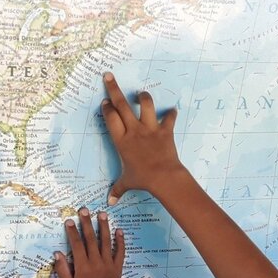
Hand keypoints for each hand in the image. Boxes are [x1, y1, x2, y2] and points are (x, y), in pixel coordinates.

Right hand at [54, 208, 124, 277]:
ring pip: (106, 242)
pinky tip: (119, 230)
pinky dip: (120, 241)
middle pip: (91, 239)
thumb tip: (57, 253)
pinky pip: (120, 252)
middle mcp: (96, 262)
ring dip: (104, 226)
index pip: (76, 244)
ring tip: (102, 213)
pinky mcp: (117, 267)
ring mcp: (108, 264)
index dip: (72, 232)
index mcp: (82, 266)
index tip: (69, 220)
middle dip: (87, 223)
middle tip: (84, 209)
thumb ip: (62, 269)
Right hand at [102, 72, 186, 204]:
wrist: (163, 177)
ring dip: (143, 97)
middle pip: (121, 104)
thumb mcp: (127, 183)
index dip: (107, 108)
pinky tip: (173, 110)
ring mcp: (149, 129)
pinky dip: (171, 114)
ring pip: (145, 105)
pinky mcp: (165, 131)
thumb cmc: (142, 180)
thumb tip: (109, 202)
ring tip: (140, 94)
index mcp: (121, 141)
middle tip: (109, 76)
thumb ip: (117, 189)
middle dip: (114, 89)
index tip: (105, 101)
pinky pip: (169, 118)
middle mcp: (133, 131)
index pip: (110, 118)